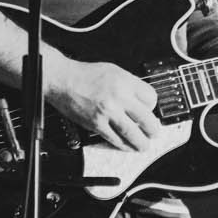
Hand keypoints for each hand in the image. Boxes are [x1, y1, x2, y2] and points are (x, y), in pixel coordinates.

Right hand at [47, 58, 164, 149]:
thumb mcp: (114, 71)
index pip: (151, 98)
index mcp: (125, 81)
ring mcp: (108, 112)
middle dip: (153, 129)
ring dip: (142, 143)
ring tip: (144, 145)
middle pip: (146, 119)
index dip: (152, 107)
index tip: (149, 111)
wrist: (63, 80)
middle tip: (153, 133)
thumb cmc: (85, 75)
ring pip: (133, 134)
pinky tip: (128, 146)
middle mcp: (118, 97)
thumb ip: (130, 85)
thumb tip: (142, 101)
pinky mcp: (96, 124)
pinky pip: (115, 139)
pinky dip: (124, 145)